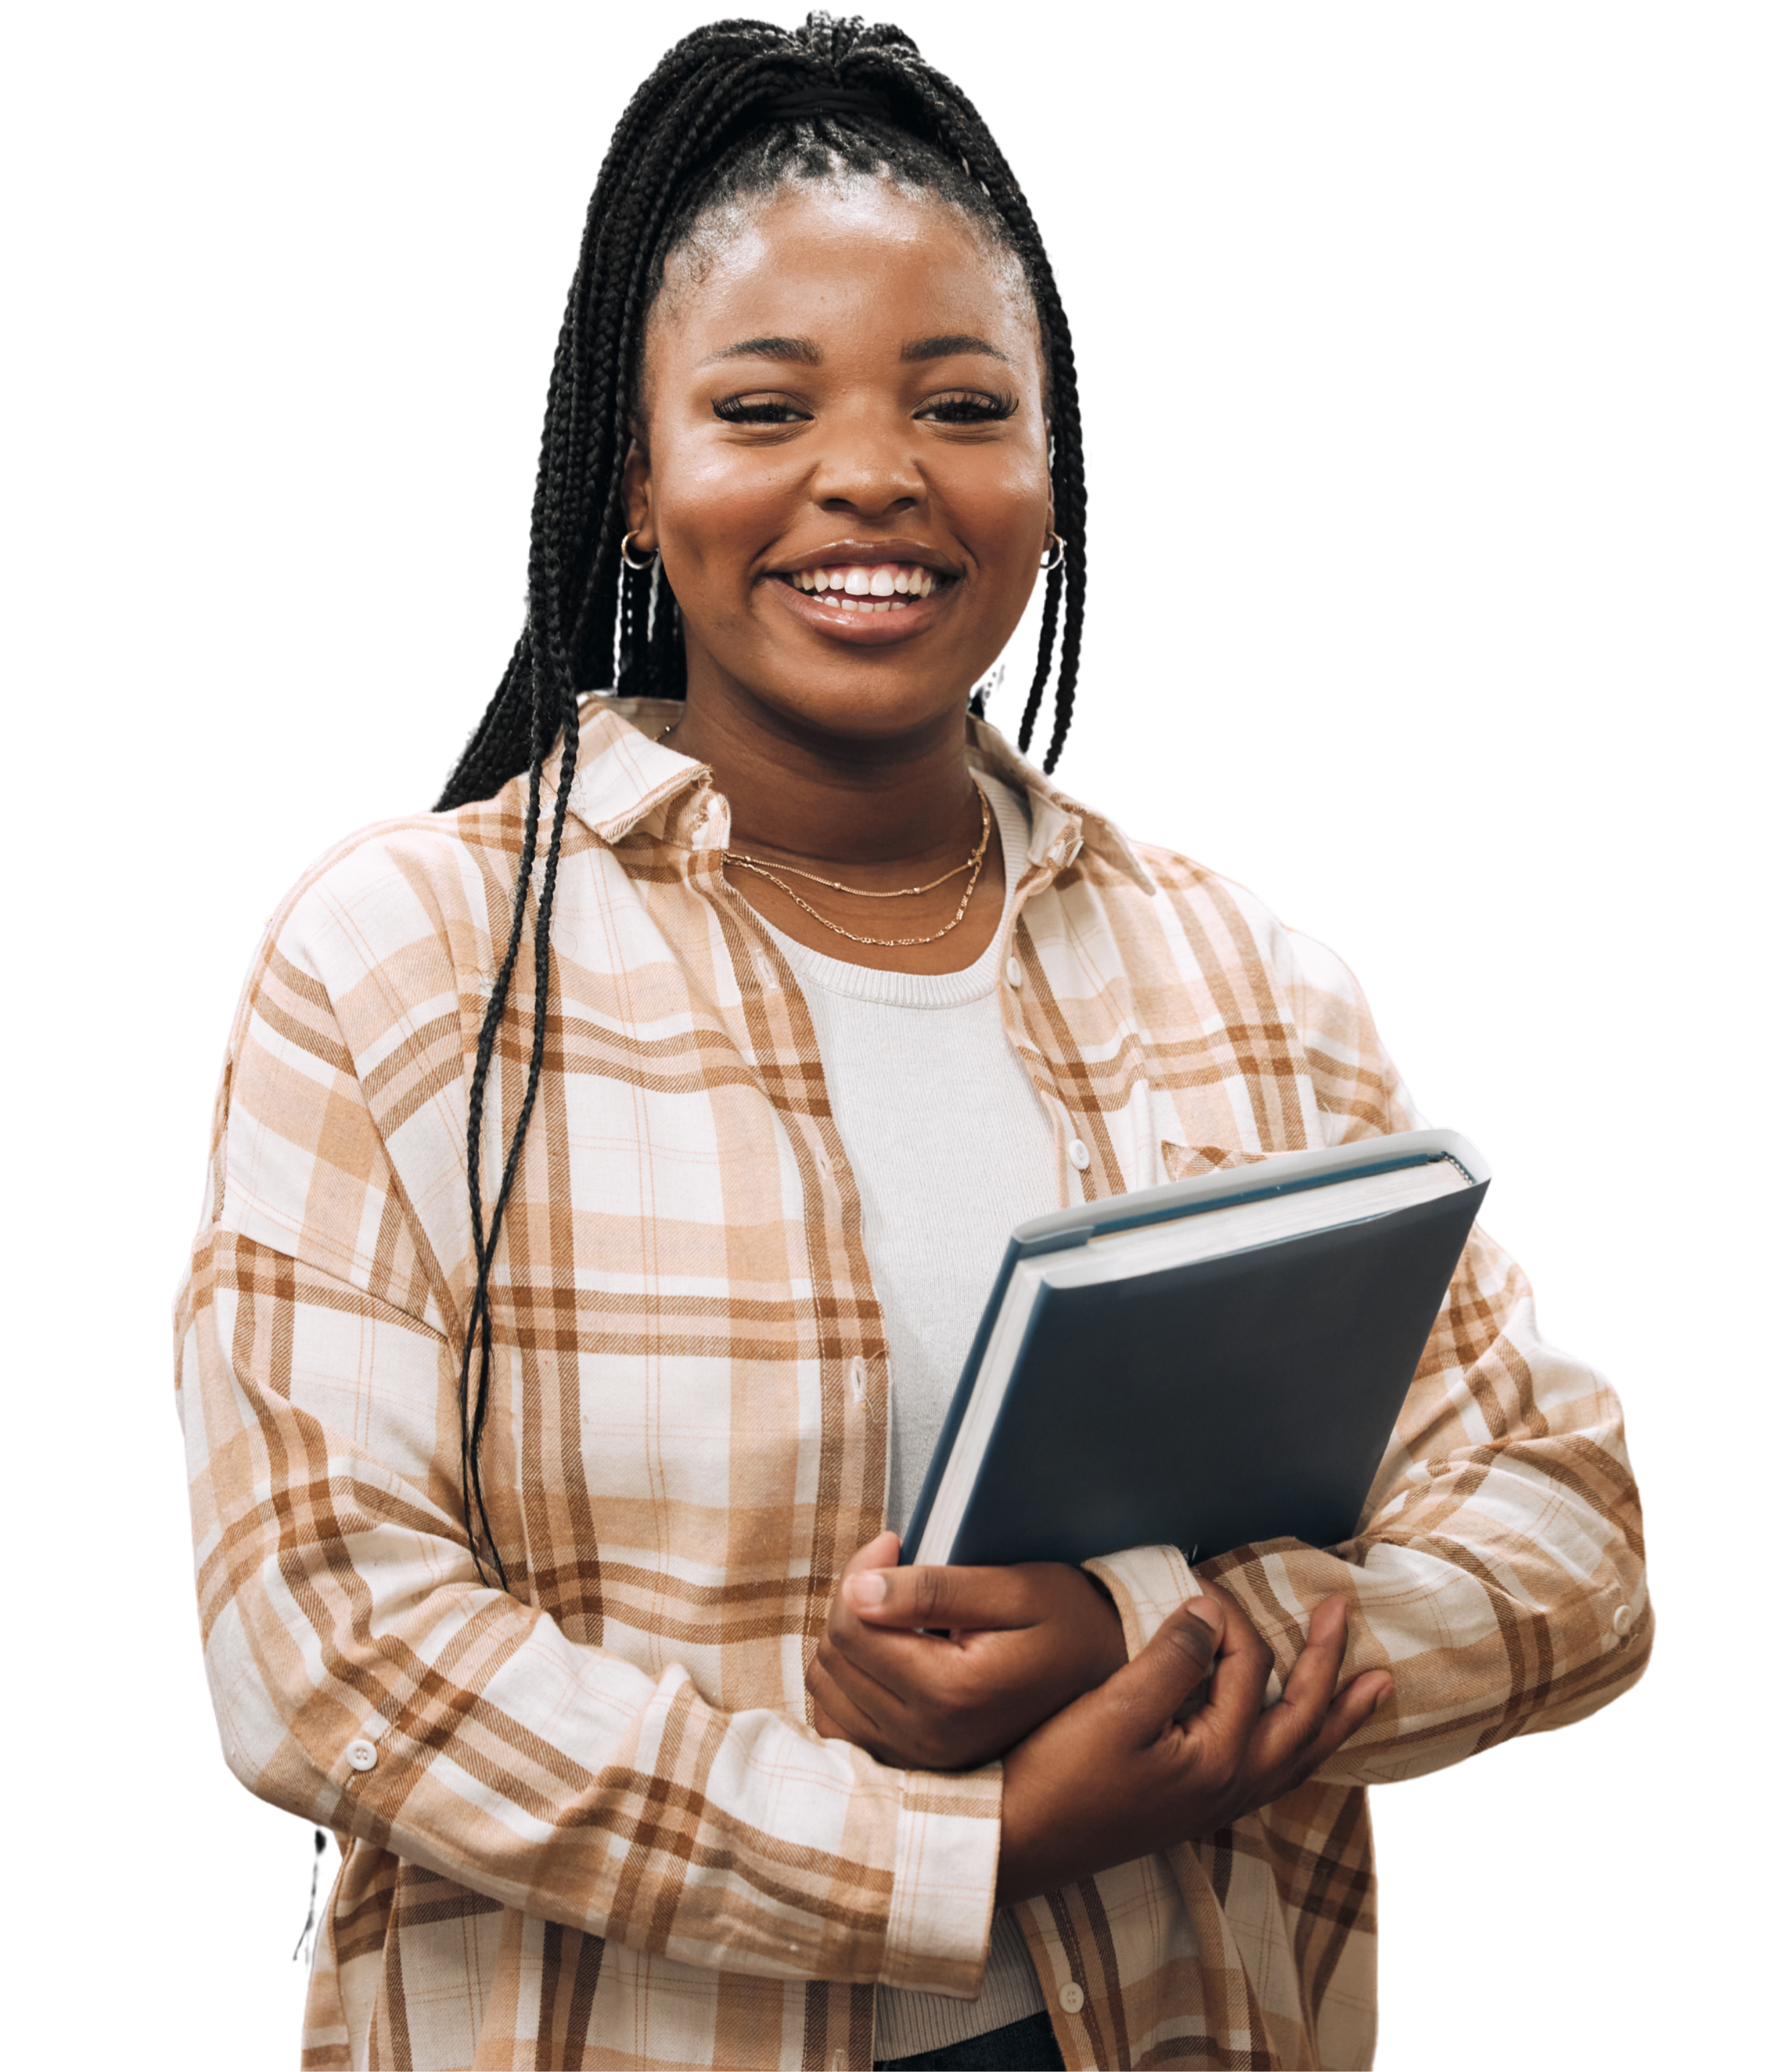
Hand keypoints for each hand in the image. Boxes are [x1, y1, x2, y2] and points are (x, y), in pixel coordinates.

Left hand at [807, 1532, 1128, 1770]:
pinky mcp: (909, 1765)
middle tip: (893, 1568)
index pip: (852, 1626)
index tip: (894, 1543)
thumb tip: (857, 1592)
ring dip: (846, 1639)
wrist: (1102, 1674)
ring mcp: (916, 1760)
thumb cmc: (1066, 1621)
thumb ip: (934, 1591)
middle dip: (851, 1601)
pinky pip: (837, 1721)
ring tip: (891, 1609)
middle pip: (834, 1656)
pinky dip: (846, 1680)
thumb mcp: (1014, 1590)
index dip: (861, 1570)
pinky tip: (881, 1650)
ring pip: (826, 1688)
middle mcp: (927, 1739)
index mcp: (951, 1695)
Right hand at [994, 1585, 1390, 1905]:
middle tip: (1346, 1614)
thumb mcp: (1115, 1710)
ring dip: (1336, 1714)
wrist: (1021, 1842)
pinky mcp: (1194, 1807)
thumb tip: (1208, 1615)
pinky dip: (1302, 1747)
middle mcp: (1231, 1785)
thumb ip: (1172, 1658)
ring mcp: (1216, 1802)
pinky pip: (1275, 1773)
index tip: (1196, 1588)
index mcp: (1220, 1758)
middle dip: (1330, 1663)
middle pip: (1303, 1718)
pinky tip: (1296, 1739)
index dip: (1227, 1617)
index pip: (1248, 1667)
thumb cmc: (1061, 1778)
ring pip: (1299, 1754)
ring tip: (1372, 1689)